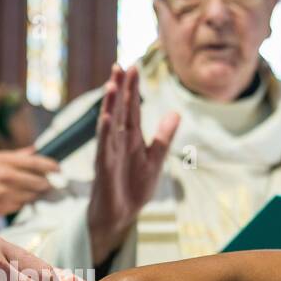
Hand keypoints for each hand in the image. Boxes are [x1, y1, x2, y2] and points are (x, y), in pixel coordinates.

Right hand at [0, 148, 59, 219]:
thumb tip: (35, 150)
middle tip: (48, 182)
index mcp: (4, 163)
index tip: (59, 168)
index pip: (35, 163)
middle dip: (47, 183)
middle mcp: (7, 178)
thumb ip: (16, 155)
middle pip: (38, 182)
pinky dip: (25, 201)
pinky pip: (23, 205)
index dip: (50, 166)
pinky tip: (20, 197)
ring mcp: (6, 195)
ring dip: (37, 193)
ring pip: (33, 195)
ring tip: (34, 190)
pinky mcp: (4, 208)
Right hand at [87, 64, 179, 263]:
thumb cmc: (133, 187)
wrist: (121, 214)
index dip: (133, 88)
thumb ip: (164, 137)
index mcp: (131, 137)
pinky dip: (105, 131)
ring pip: (109, 123)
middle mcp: (118, 140)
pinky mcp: (105, 166)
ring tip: (112, 84)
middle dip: (119, 88)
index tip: (134, 66)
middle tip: (119, 65)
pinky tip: (107, 117)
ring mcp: (109, 152)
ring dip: (110, 104)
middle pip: (118, 109)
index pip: (131, 108)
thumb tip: (175, 113)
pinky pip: (104, 146)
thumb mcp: (155, 159)